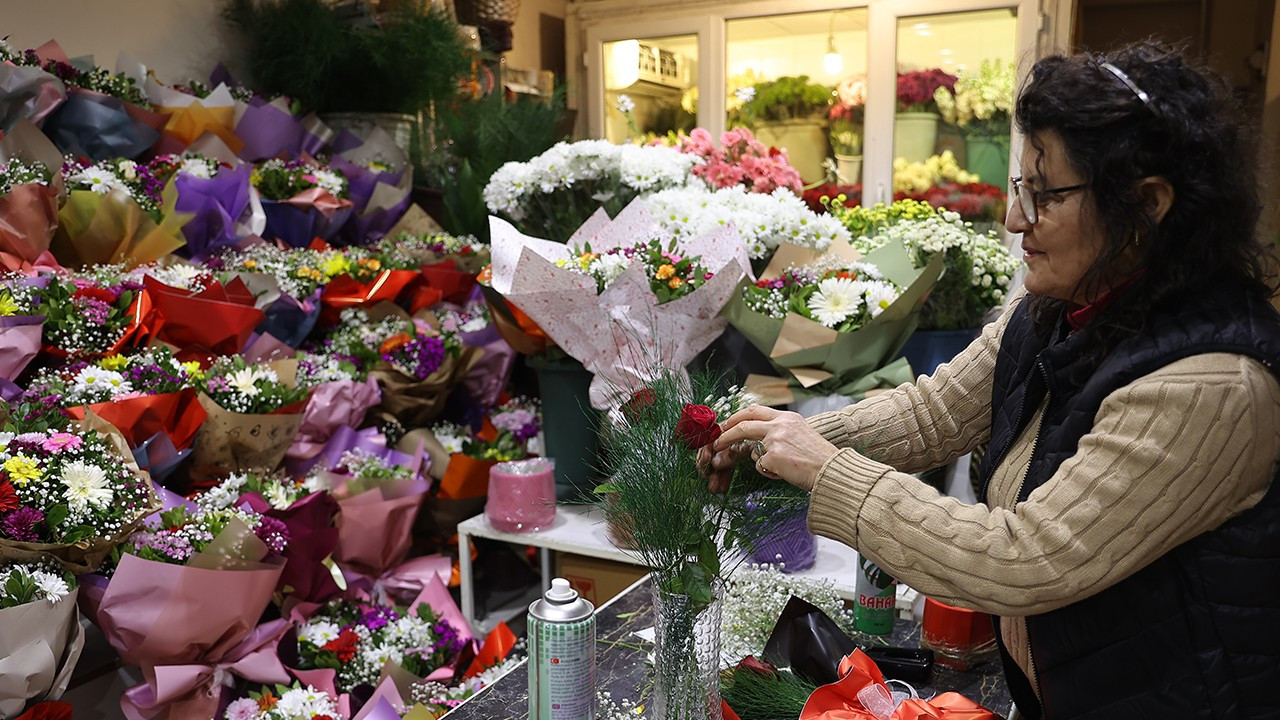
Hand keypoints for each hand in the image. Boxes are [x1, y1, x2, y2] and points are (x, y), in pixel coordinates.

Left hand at [700, 405, 838, 492]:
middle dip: (727, 433)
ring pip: (752, 450)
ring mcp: (775, 440)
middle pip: (744, 424)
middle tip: (718, 441)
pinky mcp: (772, 457)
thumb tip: (759, 441)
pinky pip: (760, 466)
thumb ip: (781, 432)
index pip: (755, 410)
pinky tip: (785, 473)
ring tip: (779, 467)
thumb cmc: (820, 458)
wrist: (831, 470)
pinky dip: (769, 472)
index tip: (728, 423)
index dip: (738, 416)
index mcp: (787, 418)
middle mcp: (780, 425)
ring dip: (759, 461)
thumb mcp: (801, 434)